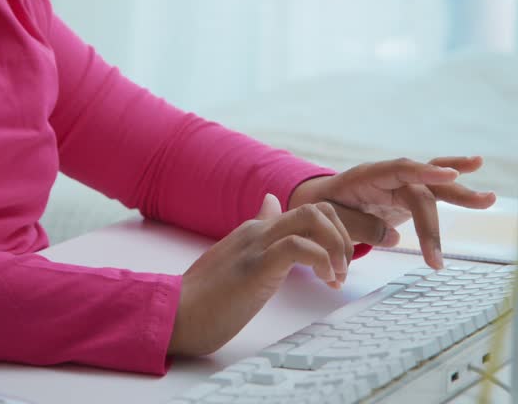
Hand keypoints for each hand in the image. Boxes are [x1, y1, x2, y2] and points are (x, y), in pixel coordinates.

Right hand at [167, 193, 353, 356]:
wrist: (175, 315)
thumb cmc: (205, 299)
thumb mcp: (237, 259)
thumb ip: (258, 234)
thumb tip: (270, 202)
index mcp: (256, 230)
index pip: (308, 212)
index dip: (334, 236)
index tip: (336, 268)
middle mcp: (259, 230)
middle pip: (318, 208)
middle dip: (343, 237)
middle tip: (341, 272)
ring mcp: (257, 245)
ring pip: (312, 217)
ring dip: (336, 246)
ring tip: (335, 276)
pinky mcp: (256, 266)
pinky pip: (299, 247)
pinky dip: (321, 260)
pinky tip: (323, 280)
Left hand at [288, 156, 496, 268]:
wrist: (318, 203)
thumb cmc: (322, 210)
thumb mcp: (333, 219)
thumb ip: (360, 225)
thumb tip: (394, 236)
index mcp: (366, 176)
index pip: (398, 170)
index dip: (423, 172)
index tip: (449, 176)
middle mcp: (389, 176)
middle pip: (420, 192)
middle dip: (431, 225)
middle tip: (436, 259)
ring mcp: (401, 184)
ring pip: (434, 187)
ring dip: (461, 194)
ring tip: (489, 200)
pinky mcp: (410, 195)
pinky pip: (434, 188)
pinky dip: (454, 182)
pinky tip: (476, 166)